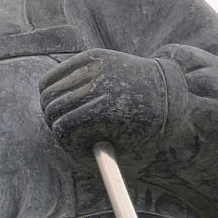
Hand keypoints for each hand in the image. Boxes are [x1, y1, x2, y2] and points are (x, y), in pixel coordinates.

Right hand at [39, 48, 166, 168]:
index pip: (61, 128)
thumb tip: (66, 162)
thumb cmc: (143, 127)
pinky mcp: (93, 55)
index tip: (63, 137)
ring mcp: (96, 67)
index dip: (60, 136)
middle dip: (51, 119)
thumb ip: (95, 159)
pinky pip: (57, 72)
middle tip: (55, 123)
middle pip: (52, 105)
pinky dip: (51, 85)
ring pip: (49, 88)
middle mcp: (99, 85)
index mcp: (106, 112)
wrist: (167, 91)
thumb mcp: (124, 150)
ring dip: (50, 104)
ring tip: (59, 110)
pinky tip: (57, 93)